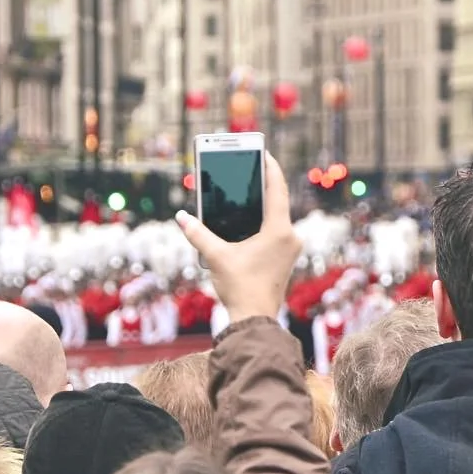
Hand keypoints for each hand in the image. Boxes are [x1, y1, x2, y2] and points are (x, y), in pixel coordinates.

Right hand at [176, 154, 300, 321]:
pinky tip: (248, 218)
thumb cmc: (240, 288)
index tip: (264, 153)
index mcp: (279, 231)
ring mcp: (290, 248)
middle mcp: (290, 236)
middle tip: (251, 168)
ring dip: (263, 204)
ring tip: (247, 190)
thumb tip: (182, 218)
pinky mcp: (285, 258)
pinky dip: (263, 221)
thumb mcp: (216, 256)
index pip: (277, 189)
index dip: (270, 168)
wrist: (255, 320)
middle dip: (263, 185)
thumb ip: (198, 234)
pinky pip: (276, 230)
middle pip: (278, 201)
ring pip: (277, 216)